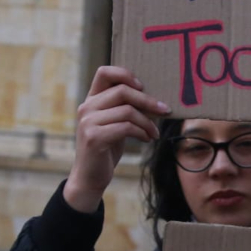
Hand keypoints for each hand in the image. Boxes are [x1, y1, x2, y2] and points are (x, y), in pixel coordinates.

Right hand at [63, 66, 168, 212]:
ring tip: (154, 132)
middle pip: (122, 91)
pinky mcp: (94, 137)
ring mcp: (88, 122)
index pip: (104, 72)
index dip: (125, 74)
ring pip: (128, 111)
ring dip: (147, 122)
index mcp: (91, 100)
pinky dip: (142, 132)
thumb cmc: (106, 148)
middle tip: (164, 110)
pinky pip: (126, 127)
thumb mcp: (114, 124)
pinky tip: (147, 138)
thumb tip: (155, 98)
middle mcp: (87, 107)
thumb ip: (124, 108)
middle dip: (148, 100)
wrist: (90, 177)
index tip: (142, 86)